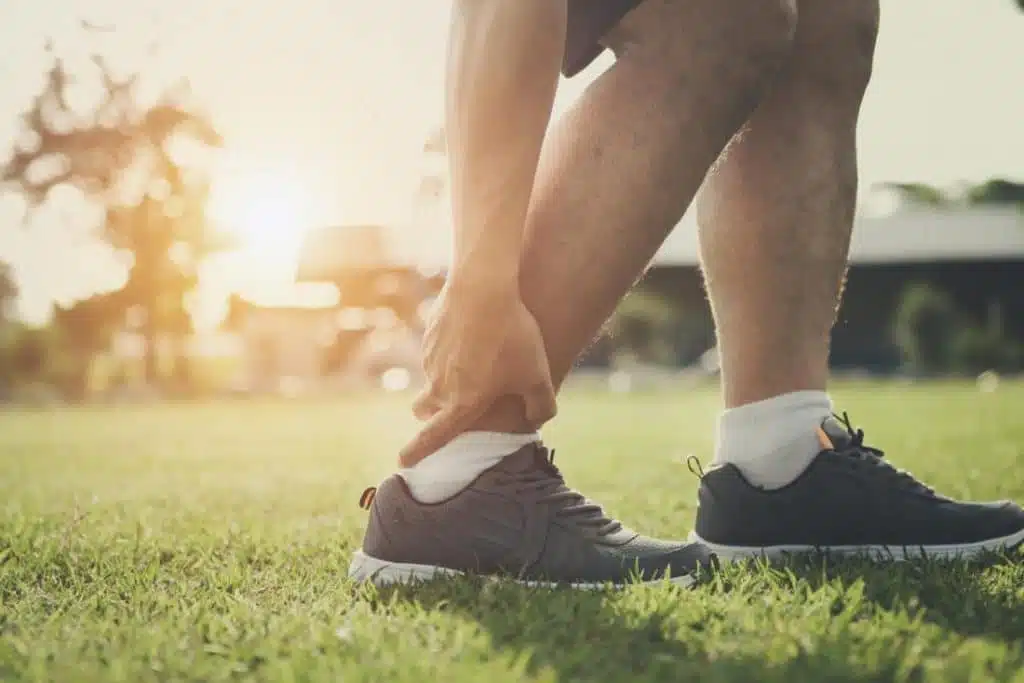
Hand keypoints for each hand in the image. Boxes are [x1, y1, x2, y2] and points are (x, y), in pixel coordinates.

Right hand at [400, 280, 555, 465]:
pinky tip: (472, 337)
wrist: (483, 287)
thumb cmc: (512, 335)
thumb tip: (536, 420)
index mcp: (462, 403)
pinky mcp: (428, 336)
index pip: (434, 437)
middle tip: (450, 409)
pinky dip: (448, 353)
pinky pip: (434, 353)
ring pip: (430, 380)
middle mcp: (439, 386)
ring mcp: (429, 360)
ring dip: (445, 380)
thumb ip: (540, 407)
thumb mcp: (538, 376)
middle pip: (423, 410)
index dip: (417, 451)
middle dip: (430, 416)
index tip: (402, 462)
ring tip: (478, 361)